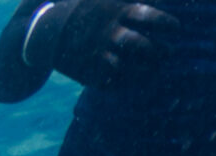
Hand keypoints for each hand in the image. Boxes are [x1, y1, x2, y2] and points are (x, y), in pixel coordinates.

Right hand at [30, 0, 180, 87]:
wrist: (40, 30)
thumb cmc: (78, 10)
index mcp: (115, 10)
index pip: (152, 17)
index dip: (168, 24)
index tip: (175, 28)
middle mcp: (112, 33)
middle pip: (150, 48)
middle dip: (164, 52)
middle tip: (166, 52)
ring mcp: (102, 54)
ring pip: (140, 69)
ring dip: (152, 70)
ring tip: (154, 67)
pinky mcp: (94, 73)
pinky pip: (122, 84)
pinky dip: (132, 82)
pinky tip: (135, 77)